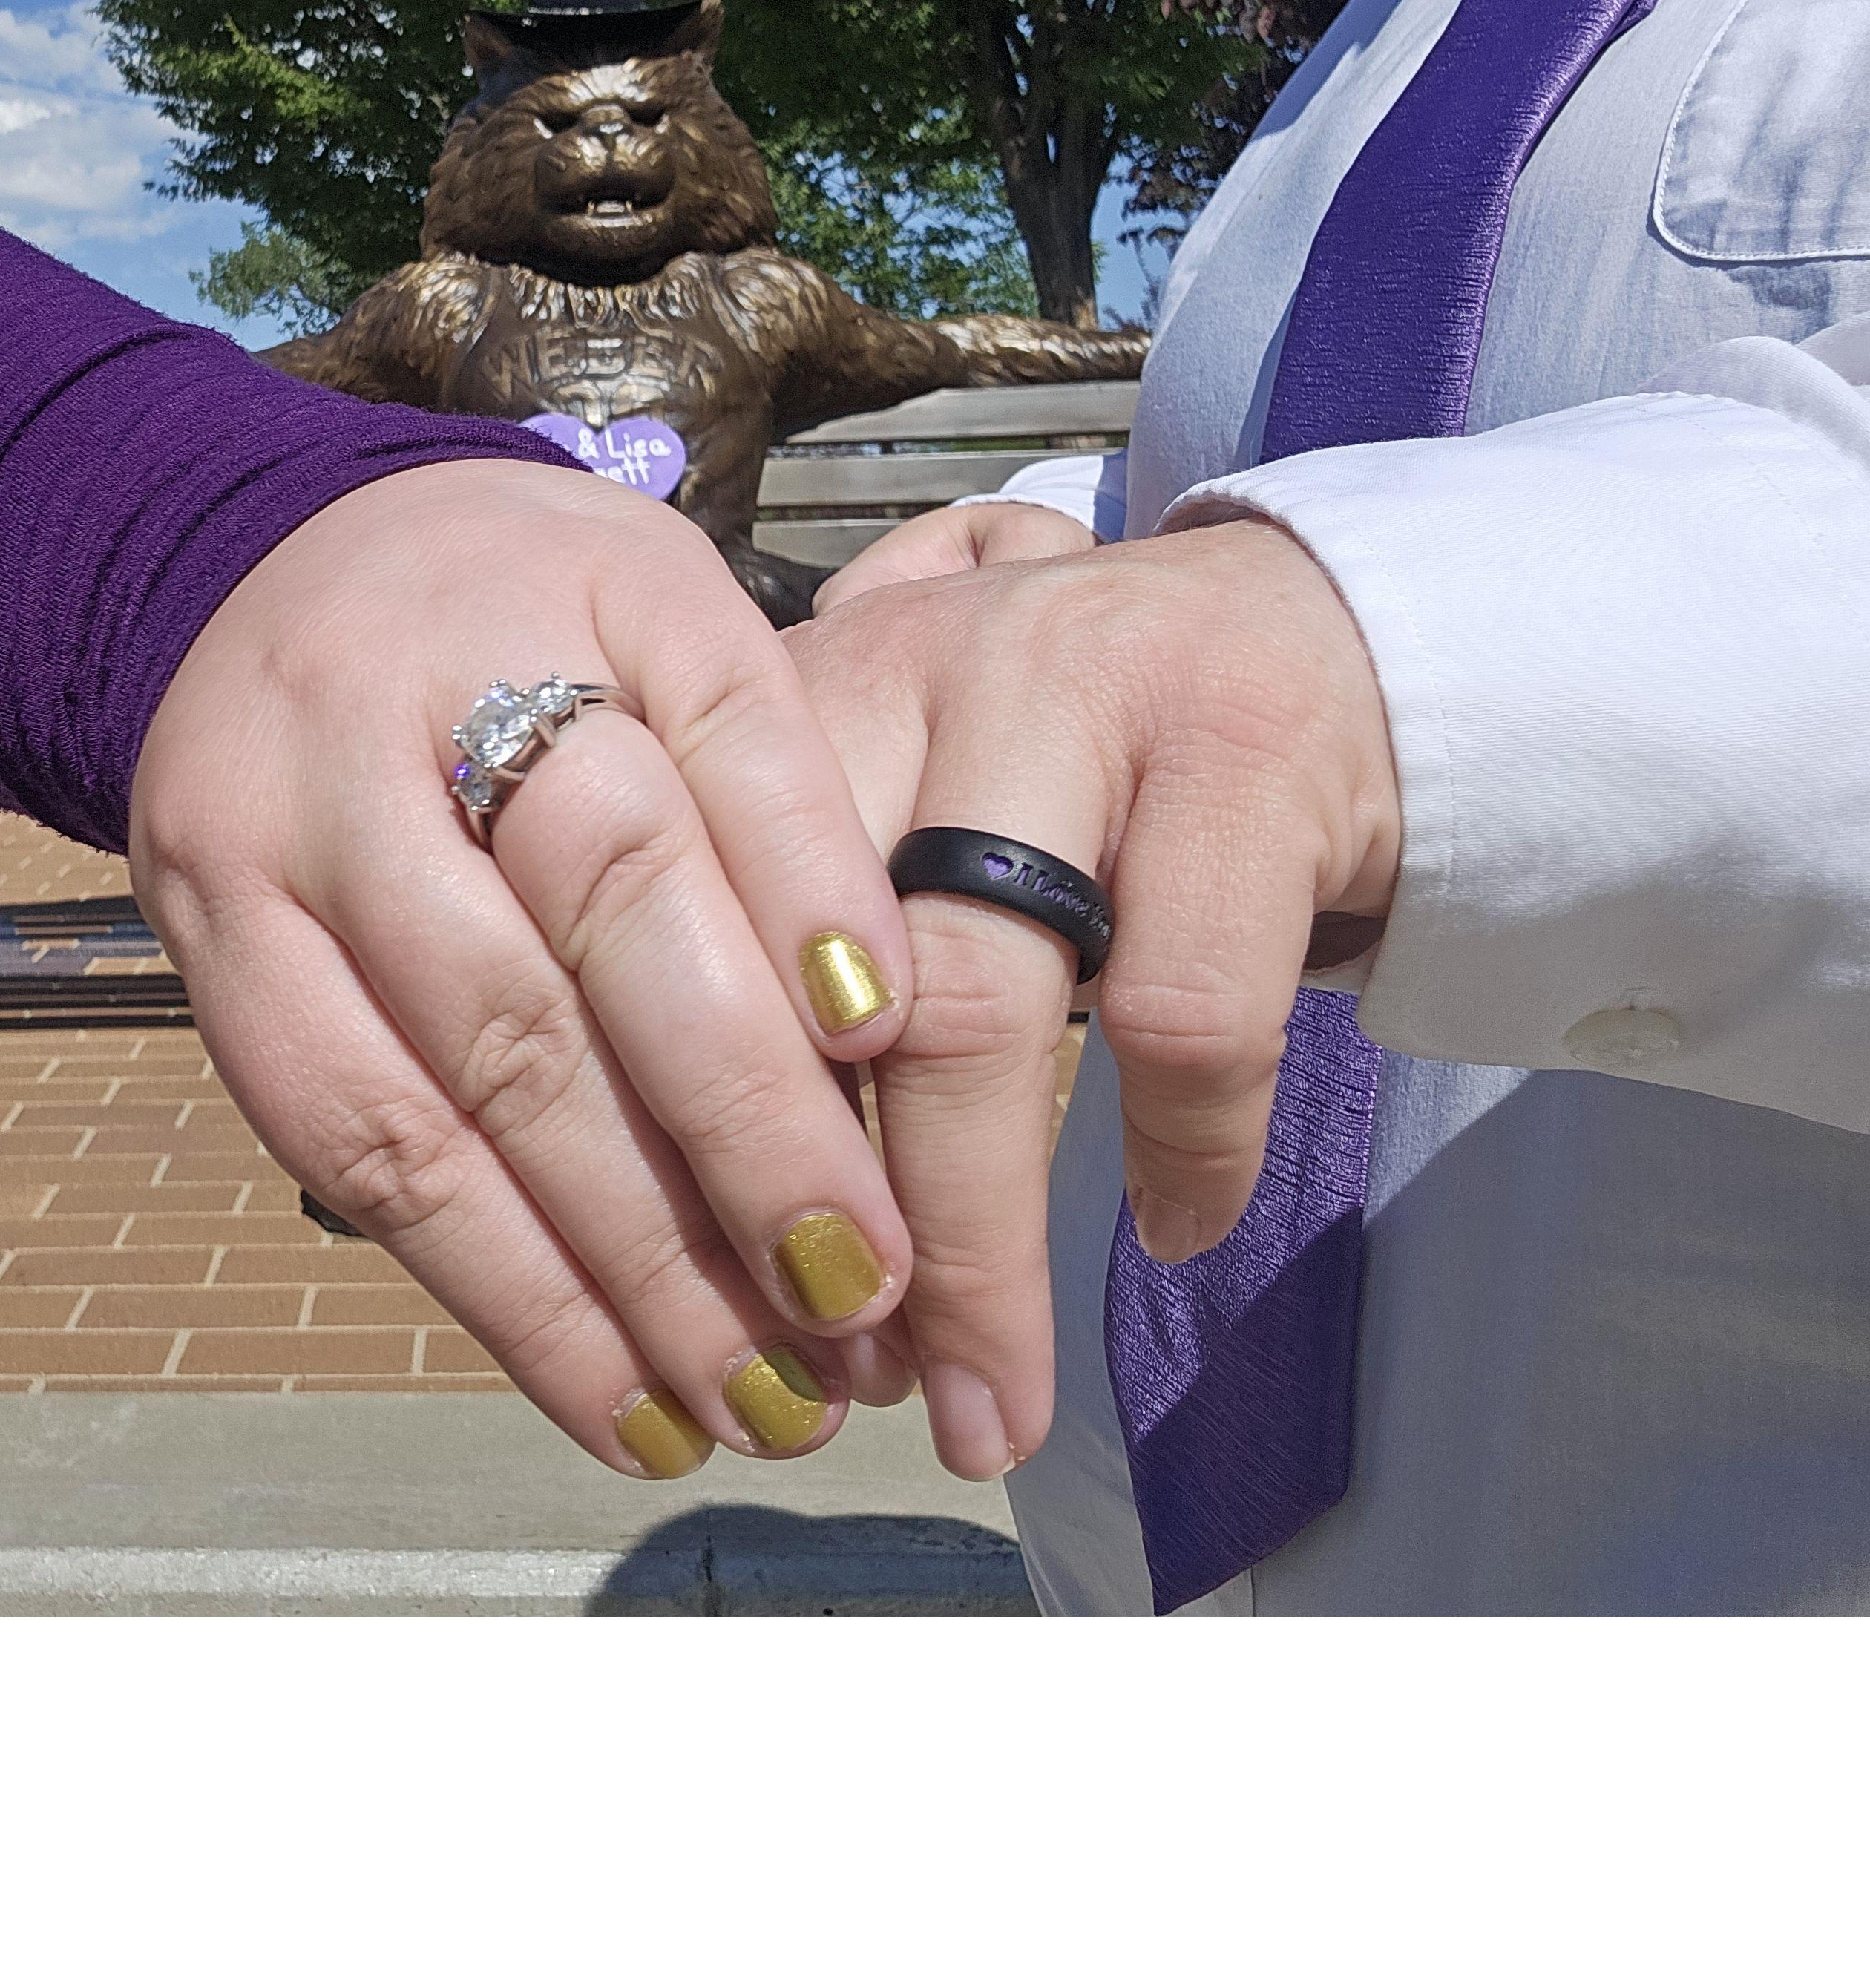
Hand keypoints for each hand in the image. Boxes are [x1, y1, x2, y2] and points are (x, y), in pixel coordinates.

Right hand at [130, 460, 920, 1476]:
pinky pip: (341, 1153)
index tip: (896, 1114)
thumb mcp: (669, 609)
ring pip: (433, 1108)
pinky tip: (609, 1391)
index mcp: (518, 610)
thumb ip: (771, 786)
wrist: (266, 558)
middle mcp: (363, 730)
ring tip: (750, 1404)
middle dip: (709, 1174)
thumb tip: (871, 1020)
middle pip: (540, 989)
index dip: (774, 981)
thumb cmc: (527, 602)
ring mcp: (254, 847)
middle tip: (852, 1314)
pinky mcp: (201, 952)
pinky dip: (488, 1291)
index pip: (655, 826)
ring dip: (601, 1286)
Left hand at [781, 513, 1400, 1480]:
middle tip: (832, 1387)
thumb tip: (714, 1229)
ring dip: (973, 1244)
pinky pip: (1184, 1010)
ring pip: (980, 1014)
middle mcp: (925, 670)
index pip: (697, 920)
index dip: (688, 1130)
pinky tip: (1174, 1231)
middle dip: (819, 1219)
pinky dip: (1182, 1153)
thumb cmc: (1089, 754)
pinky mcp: (1246, 760)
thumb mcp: (924, 788)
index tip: (701, 1301)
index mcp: (814, 688)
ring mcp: (1086, 702)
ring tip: (982, 1399)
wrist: (1340, 629)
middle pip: (821, 986)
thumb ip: (815, 939)